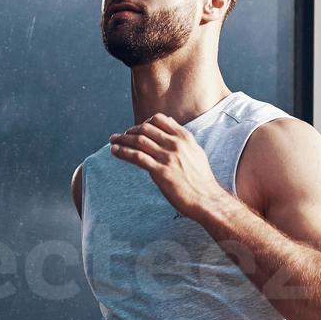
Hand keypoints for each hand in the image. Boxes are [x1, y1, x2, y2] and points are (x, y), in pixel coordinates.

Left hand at [109, 114, 229, 219]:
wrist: (207, 199)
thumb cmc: (201, 179)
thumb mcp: (196, 152)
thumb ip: (182, 137)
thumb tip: (170, 124)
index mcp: (184, 138)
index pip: (160, 120)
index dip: (144, 122)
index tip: (137, 129)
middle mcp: (176, 144)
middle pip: (146, 128)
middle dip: (131, 130)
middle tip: (122, 136)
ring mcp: (168, 157)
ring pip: (139, 141)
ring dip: (122, 139)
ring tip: (113, 141)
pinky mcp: (160, 172)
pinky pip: (137, 157)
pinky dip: (123, 152)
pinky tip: (115, 151)